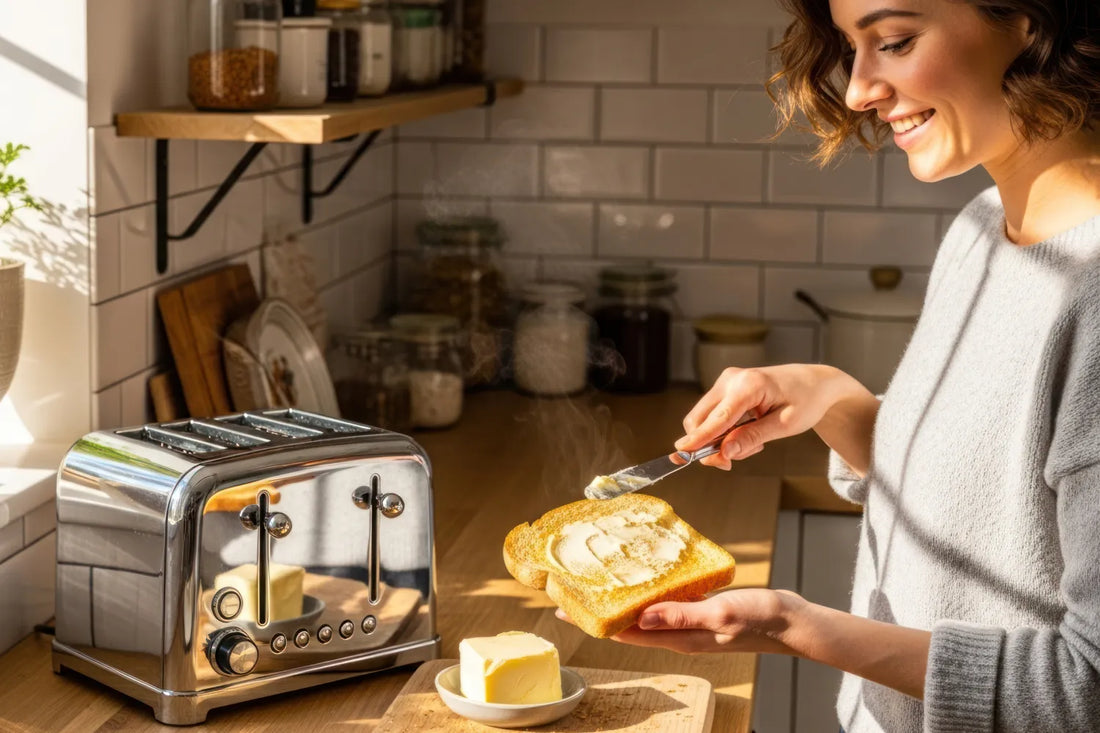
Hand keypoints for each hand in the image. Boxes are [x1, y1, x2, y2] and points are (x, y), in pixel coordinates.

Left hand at [556, 589, 806, 654]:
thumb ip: (681, 615)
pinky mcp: (700, 610)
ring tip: (600, 582)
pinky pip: (667, 602)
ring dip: (623, 601)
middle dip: (601, 611)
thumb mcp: (720, 614)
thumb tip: (640, 618)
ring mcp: (689, 622)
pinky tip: (645, 576)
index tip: (567, 610)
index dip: (595, 622)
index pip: (626, 633)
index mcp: (679, 637)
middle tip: (574, 593)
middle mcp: (679, 632)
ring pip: (646, 613)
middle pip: (629, 625)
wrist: (791, 621)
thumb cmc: (759, 618)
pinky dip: (650, 591)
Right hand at [676, 364, 862, 469]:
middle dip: (709, 446)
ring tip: (751, 443)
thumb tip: (723, 453)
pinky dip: (722, 432)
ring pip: (703, 420)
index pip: (717, 418)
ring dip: (718, 440)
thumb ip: (752, 438)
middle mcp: (731, 379)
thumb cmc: (806, 401)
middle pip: (700, 419)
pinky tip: (746, 432)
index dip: (699, 440)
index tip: (681, 455)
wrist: (814, 383)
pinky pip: (712, 416)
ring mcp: (726, 381)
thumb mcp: (785, 425)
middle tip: (730, 462)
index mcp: (749, 385)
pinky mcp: (724, 388)